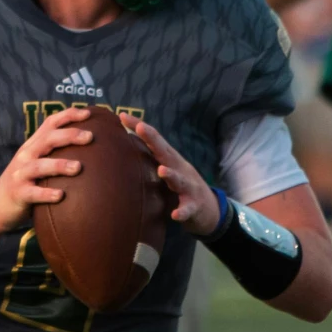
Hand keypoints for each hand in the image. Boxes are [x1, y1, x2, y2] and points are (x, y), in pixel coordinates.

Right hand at [0, 107, 92, 230]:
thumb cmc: (27, 182)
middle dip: (69, 135)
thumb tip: (90, 146)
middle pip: (48, 139)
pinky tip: (61, 196)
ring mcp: (20, 174)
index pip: (50, 123)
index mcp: (34, 145)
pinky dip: (46, 194)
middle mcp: (26, 155)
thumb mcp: (38, 162)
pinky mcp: (18, 193)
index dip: (68, 116)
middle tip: (90, 137)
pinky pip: (33, 193)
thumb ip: (56, 152)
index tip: (88, 113)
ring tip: (78, 167)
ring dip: (59, 165)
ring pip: (40, 166)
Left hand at [130, 118, 221, 235]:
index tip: (122, 116)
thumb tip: (124, 146)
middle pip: (166, 152)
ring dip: (171, 174)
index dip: (139, 127)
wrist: (209, 209)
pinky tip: (175, 215)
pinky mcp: (194, 206)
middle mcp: (180, 169)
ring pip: (179, 180)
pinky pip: (187, 209)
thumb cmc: (181, 187)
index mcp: (171, 160)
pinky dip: (182, 211)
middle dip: (153, 139)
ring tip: (162, 171)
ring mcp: (189, 187)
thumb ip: (150, 159)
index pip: (154, 140)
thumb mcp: (168, 169)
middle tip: (140, 127)